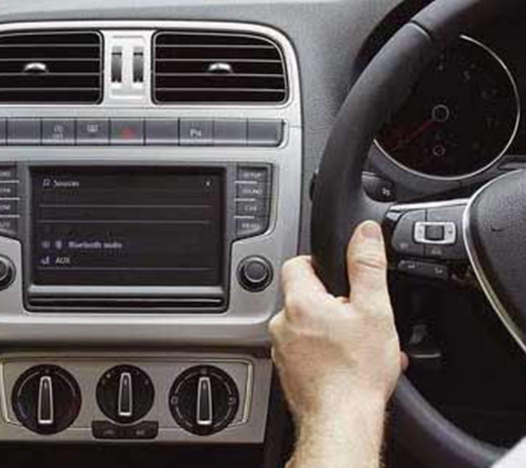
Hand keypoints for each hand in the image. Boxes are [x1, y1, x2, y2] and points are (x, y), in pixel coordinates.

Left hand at [270, 221, 405, 467]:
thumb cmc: (356, 373)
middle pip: (304, 297)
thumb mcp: (374, 310)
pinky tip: (350, 363)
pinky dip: (325, 353)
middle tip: (357, 316)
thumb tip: (366, 233)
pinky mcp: (288, 372)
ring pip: (306, 327)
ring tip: (358, 345)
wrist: (342, 423)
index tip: (338, 275)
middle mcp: (282, 324)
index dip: (320, 263)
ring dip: (330, 330)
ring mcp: (282, 350)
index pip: (297, 263)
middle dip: (331, 302)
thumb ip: (367, 266)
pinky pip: (306, 351)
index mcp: (299, 302)